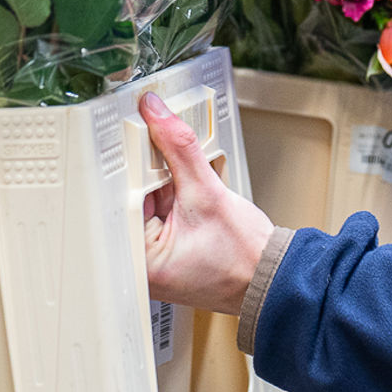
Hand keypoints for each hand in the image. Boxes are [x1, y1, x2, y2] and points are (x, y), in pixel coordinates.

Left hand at [140, 91, 274, 315]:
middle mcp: (138, 265)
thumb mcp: (208, 192)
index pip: (122, 197)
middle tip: (172, 164)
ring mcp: (152, 260)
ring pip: (147, 203)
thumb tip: (158, 116)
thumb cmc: (242, 255)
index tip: (143, 139)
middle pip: (132, 199)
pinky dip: (174, 197)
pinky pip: (160, 214)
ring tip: (191, 190)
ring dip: (166, 185)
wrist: (269, 274)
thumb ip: (181, 149)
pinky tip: (193, 197)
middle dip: (152, 175)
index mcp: (137, 261)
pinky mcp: (166, 251)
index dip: (134, 165)